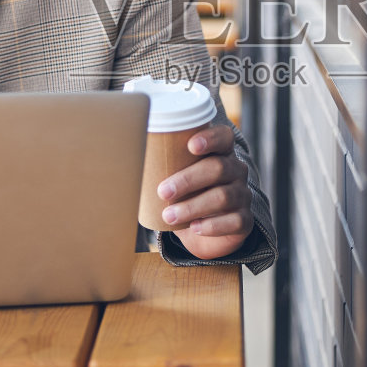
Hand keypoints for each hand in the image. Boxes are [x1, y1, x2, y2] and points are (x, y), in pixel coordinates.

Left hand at [157, 123, 252, 259]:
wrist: (205, 228)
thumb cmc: (186, 194)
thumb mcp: (176, 175)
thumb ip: (160, 163)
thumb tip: (121, 155)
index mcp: (221, 153)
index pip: (224, 137)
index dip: (210, 138)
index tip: (190, 146)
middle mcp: (236, 171)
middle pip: (218, 168)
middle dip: (188, 179)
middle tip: (163, 191)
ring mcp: (243, 195)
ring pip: (223, 196)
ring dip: (192, 206)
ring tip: (168, 216)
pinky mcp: (245, 220)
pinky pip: (234, 221)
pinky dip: (213, 226)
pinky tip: (195, 228)